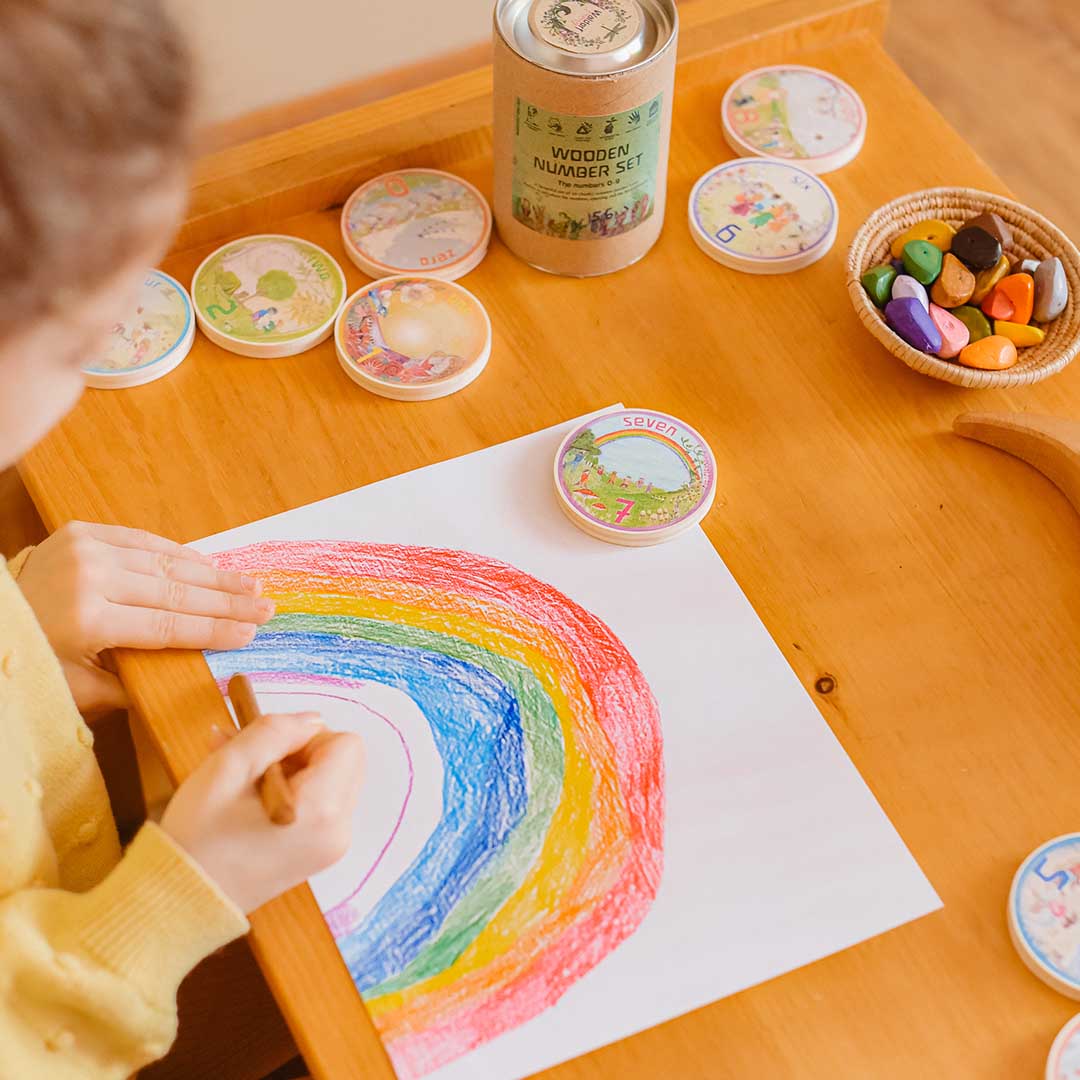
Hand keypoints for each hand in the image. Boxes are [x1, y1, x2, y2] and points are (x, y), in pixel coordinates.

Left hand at [16, 521, 273, 713]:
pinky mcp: (83, 531)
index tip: (250, 633)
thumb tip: (182, 686)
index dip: (213, 630)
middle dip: (228, 601)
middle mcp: (91, 577)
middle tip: (266, 606)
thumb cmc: (30, 659)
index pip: (168, 626)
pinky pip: (144, 541)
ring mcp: (87, 548)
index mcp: (87, 619)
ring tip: (250, 585)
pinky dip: (180, 554)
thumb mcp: (73, 688)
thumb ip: (128, 688)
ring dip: (214, 575)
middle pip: (176, 592)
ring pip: (167, 563)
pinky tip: (210, 565)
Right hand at [160, 713, 364, 913]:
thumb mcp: (229, 768)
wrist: (181, 903)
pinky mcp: (317, 854)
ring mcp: (331, 847)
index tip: (267, 752)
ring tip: (241, 781)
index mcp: (323, 811)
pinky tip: (249, 799)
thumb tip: (311, 720)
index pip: (345, 745)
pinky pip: (318, 806)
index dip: (306, 737)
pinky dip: (290, 793)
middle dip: (299, 753)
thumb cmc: (199, 837)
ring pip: (329, 781)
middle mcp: (339, 831)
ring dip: (290, 771)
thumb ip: (275, 732)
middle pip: (343, 763)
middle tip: (251, 762)